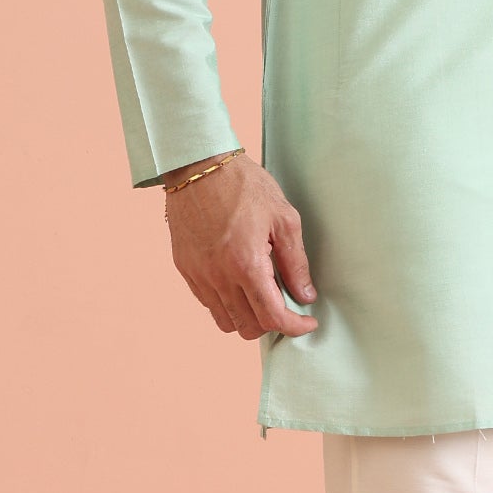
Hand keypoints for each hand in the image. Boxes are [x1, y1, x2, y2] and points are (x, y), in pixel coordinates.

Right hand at [159, 154, 318, 339]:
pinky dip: (227, 304)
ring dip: (249, 317)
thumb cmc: (244, 185)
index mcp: (246, 264)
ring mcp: (198, 275)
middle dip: (273, 323)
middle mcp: (218, 276)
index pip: (272, 317)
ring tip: (262, 295)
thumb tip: (305, 295)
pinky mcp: (185, 269)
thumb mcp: (283, 218)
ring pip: (226, 321)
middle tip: (286, 304)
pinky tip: (240, 283)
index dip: (295, 326)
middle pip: (249, 327)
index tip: (307, 322)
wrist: (198, 166)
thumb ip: (296, 262)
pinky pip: (208, 303)